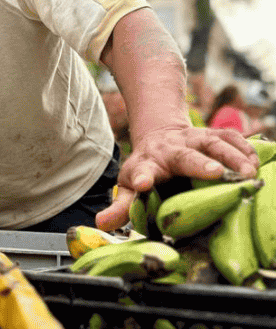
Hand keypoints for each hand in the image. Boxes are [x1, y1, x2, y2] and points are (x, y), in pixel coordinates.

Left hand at [97, 125, 258, 230]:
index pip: (141, 171)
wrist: (161, 135)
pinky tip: (257, 162)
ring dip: (232, 155)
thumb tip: (102, 224)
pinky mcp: (213, 135)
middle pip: (184, 155)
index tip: (143, 184)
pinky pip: (231, 137)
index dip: (141, 178)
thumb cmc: (147, 168)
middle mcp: (170, 149)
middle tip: (216, 173)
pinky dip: (245, 148)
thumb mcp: (129, 185)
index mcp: (147, 164)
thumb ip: (121, 206)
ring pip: (213, 142)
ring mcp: (193, 139)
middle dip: (199, 164)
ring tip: (249, 173)